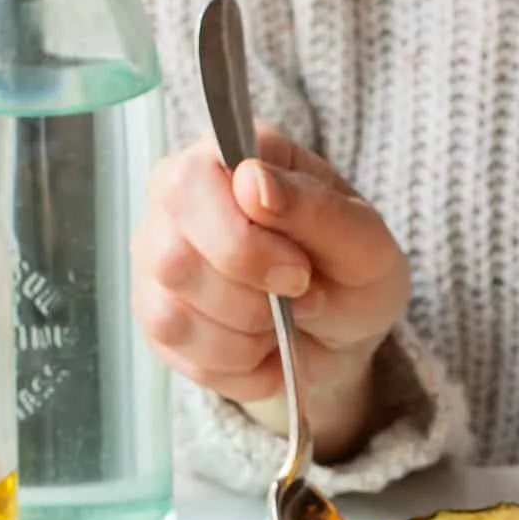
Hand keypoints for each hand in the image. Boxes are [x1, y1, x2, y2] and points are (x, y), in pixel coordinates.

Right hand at [132, 127, 409, 459]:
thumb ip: (316, 208)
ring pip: (172, 313)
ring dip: (245, 335)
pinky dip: (233, 362)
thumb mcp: (365, 245)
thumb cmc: (351, 276)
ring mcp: (157, 255)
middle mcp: (179, 197)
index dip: (243, 244)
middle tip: (299, 298)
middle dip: (248, 299)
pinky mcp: (153, 314)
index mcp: (231, 157)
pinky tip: (259, 347)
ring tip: (281, 323)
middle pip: (173, 258)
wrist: (341, 339)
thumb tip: (252, 180)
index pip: (192, 184)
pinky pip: (175, 350)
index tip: (299, 272)